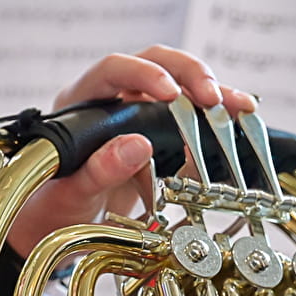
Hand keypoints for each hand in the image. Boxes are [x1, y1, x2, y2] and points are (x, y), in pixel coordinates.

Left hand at [5, 46, 256, 256]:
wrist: (59, 231)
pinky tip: (242, 122)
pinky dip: (218, 120)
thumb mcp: (68, 197)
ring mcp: (139, 116)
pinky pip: (193, 119)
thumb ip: (97, 171)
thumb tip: (137, 145)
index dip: (143, 75)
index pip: (113, 70)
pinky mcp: (162, 137)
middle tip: (213, 97)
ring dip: (212, 93)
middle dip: (189, 74)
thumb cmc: (52, 210)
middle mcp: (112, 100)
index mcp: (80, 104)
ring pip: (180, 87)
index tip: (170, 93)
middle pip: (155, 64)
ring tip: (240, 107)